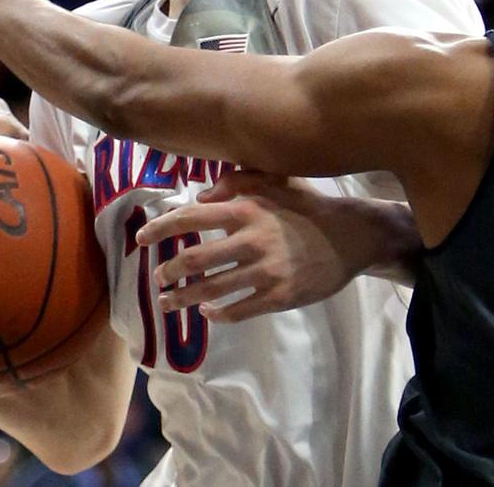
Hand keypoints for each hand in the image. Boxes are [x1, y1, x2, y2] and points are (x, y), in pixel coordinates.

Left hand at [134, 172, 363, 322]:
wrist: (352, 236)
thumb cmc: (309, 207)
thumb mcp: (277, 182)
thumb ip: (238, 180)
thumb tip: (201, 196)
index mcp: (247, 210)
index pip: (191, 217)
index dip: (161, 229)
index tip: (141, 239)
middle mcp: (253, 239)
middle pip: (195, 259)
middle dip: (168, 271)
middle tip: (156, 277)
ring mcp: (266, 271)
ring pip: (212, 290)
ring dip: (183, 298)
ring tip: (167, 302)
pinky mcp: (279, 296)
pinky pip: (239, 310)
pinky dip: (218, 314)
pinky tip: (208, 314)